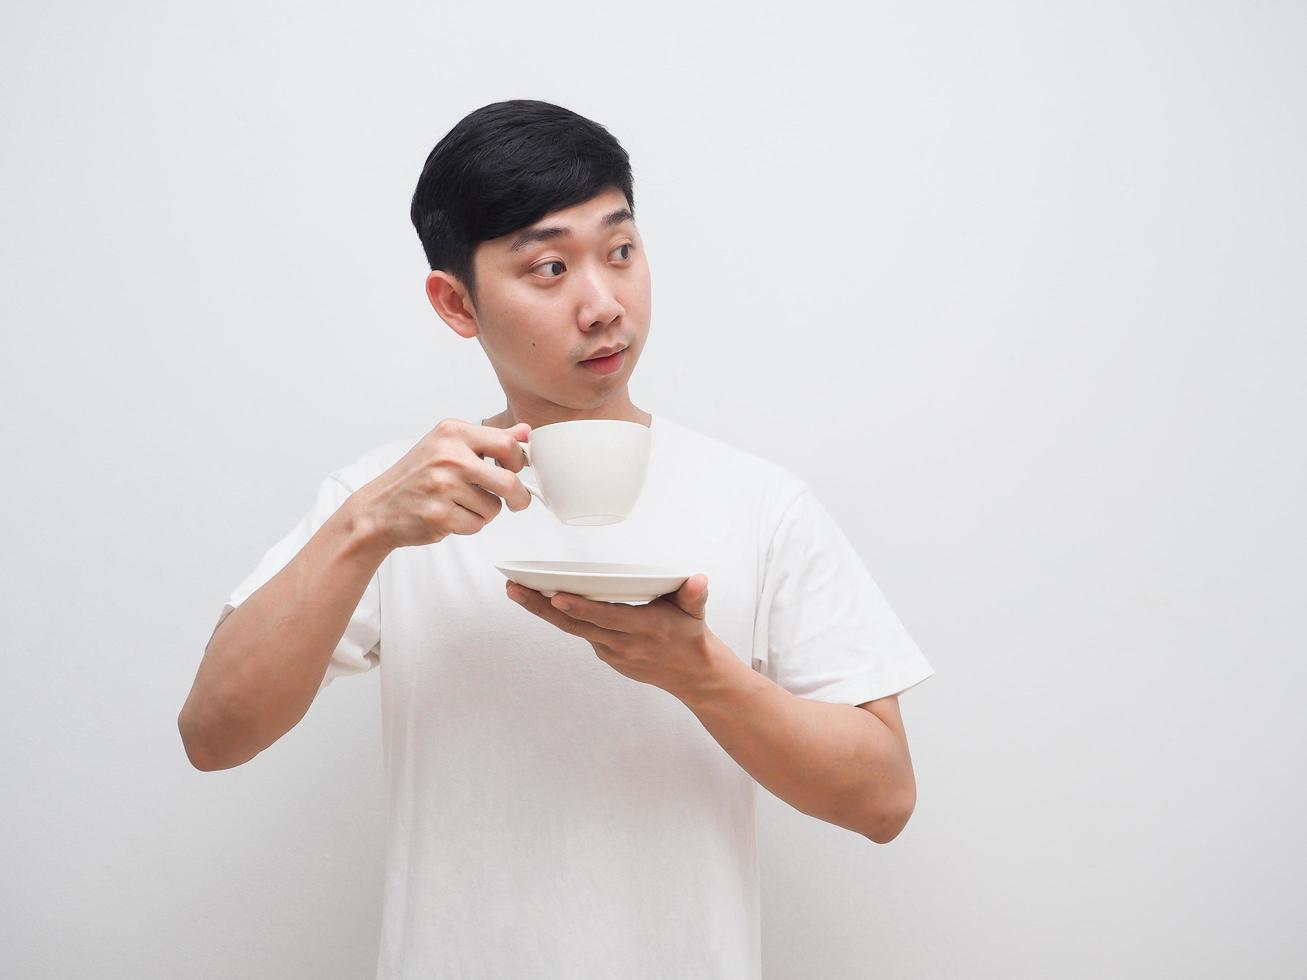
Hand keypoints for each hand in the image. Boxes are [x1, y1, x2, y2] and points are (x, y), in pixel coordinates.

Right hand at [353, 418, 533, 550]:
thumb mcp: (448, 445)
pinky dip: (469, 525)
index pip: (507, 444)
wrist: (378, 508)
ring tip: (459, 504)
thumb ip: (489, 439)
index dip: (519, 462)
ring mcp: (443, 486)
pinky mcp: (440, 515)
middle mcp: (448, 457)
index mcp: (452, 432)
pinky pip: (477, 525)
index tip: (515, 470)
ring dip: (484, 512)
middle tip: (517, 501)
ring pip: (494, 507)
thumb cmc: (416, 476)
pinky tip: (449, 515)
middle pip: (508, 480)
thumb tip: (526, 431)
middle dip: (519, 496)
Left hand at [506, 574, 724, 700]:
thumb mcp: (696, 611)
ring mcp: (613, 654)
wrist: (692, 675)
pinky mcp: (607, 657)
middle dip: (543, 607)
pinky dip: (562, 618)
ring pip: (573, 630)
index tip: (557, 595)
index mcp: (645, 628)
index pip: (607, 617)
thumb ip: (695, 594)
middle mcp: (624, 644)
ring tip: (517, 591)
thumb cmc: (691, 635)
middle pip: (576, 625)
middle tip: (515, 589)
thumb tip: (698, 579)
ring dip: (544, 611)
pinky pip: (581, 634)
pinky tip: (541, 601)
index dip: (581, 608)